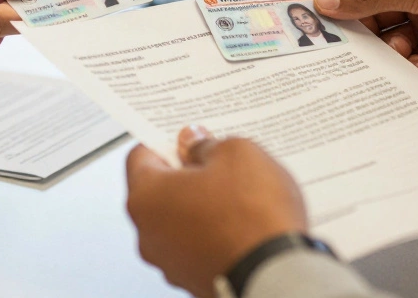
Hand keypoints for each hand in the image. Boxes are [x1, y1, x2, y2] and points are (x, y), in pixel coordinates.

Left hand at [126, 126, 307, 297]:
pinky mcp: (194, 280)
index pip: (140, 157)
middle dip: (188, 175)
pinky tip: (244, 224)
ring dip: (203, 206)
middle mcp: (148, 234)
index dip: (166, 142)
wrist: (277, 275)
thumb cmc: (253, 219)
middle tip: (218, 163)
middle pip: (160, 192)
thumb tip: (196, 144)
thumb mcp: (236, 154)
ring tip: (240, 196)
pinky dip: (215, 234)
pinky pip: (198, 246)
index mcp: (146, 197)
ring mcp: (170, 262)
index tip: (188, 138)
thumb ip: (207, 144)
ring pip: (180, 221)